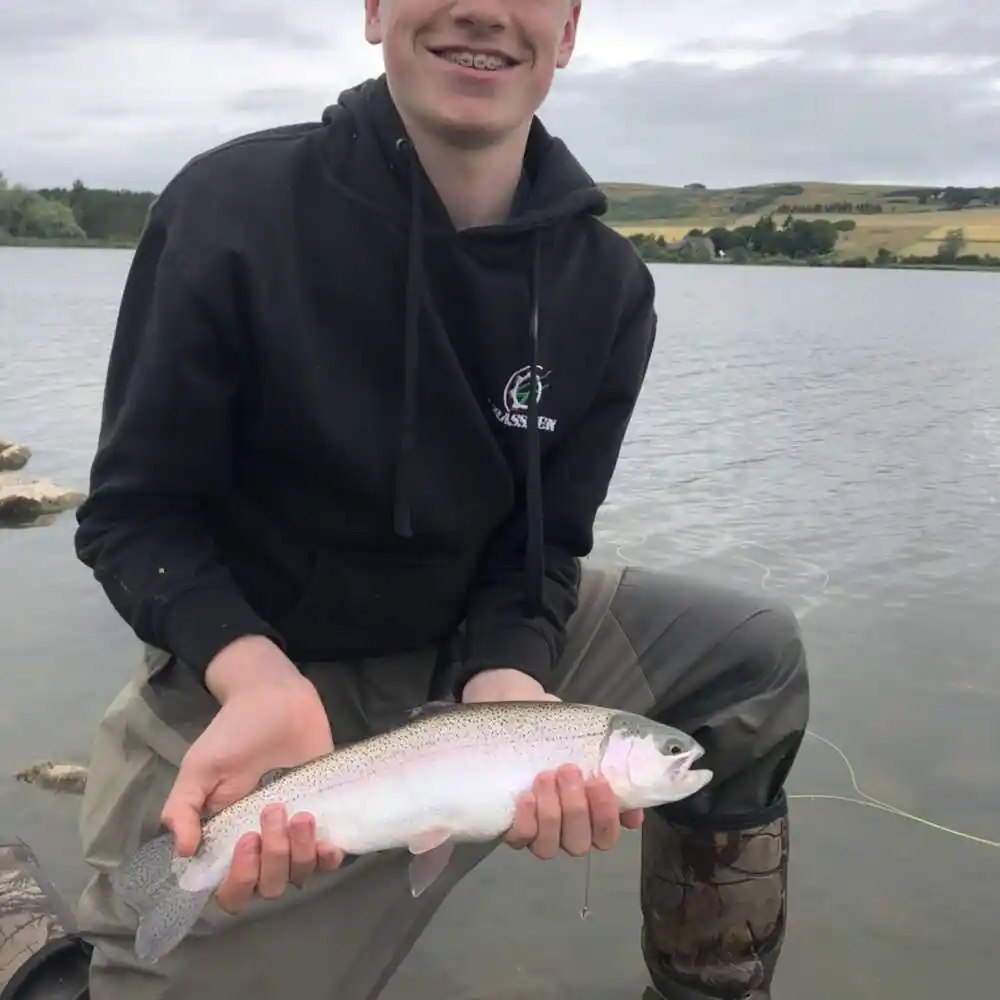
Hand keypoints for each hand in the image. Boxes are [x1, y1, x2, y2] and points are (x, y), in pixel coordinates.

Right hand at [160, 636, 343, 914]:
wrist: (276, 698)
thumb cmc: (234, 733)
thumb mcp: (199, 768)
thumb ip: (183, 809)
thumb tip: (183, 853)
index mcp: (227, 840)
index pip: (232, 891)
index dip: (238, 881)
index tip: (245, 840)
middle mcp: (262, 846)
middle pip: (269, 887)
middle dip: (272, 858)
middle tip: (272, 810)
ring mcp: (294, 834)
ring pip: (299, 874)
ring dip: (299, 853)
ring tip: (300, 813)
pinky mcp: (325, 817)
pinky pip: (329, 857)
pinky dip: (329, 858)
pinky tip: (329, 841)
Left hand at [460, 668, 643, 857]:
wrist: (523, 711)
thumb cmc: (561, 732)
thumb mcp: (591, 742)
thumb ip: (615, 767)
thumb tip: (635, 799)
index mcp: (590, 817)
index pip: (605, 838)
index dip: (605, 817)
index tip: (600, 781)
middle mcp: (565, 831)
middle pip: (578, 843)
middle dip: (576, 809)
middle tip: (569, 771)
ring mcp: (537, 831)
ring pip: (549, 846)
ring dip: (551, 812)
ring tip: (546, 776)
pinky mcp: (509, 824)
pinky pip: (519, 838)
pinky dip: (525, 821)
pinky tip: (526, 797)